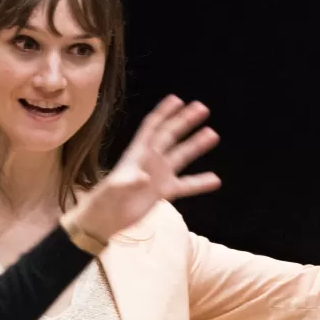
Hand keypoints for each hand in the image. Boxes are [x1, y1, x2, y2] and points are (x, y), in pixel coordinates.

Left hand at [67, 95, 220, 242]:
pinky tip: (215, 180)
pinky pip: (185, 185)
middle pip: (169, 135)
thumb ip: (127, 183)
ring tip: (212, 134)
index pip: (151, 128)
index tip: (177, 99)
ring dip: (196, 145)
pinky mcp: (163, 192)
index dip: (163, 112)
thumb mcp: (112, 191)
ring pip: (181, 156)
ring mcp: (158, 175)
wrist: (104, 220)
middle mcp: (150, 160)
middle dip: (184, 121)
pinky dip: (199, 182)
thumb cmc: (103, 201)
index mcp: (136, 154)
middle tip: (202, 108)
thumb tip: (144, 177)